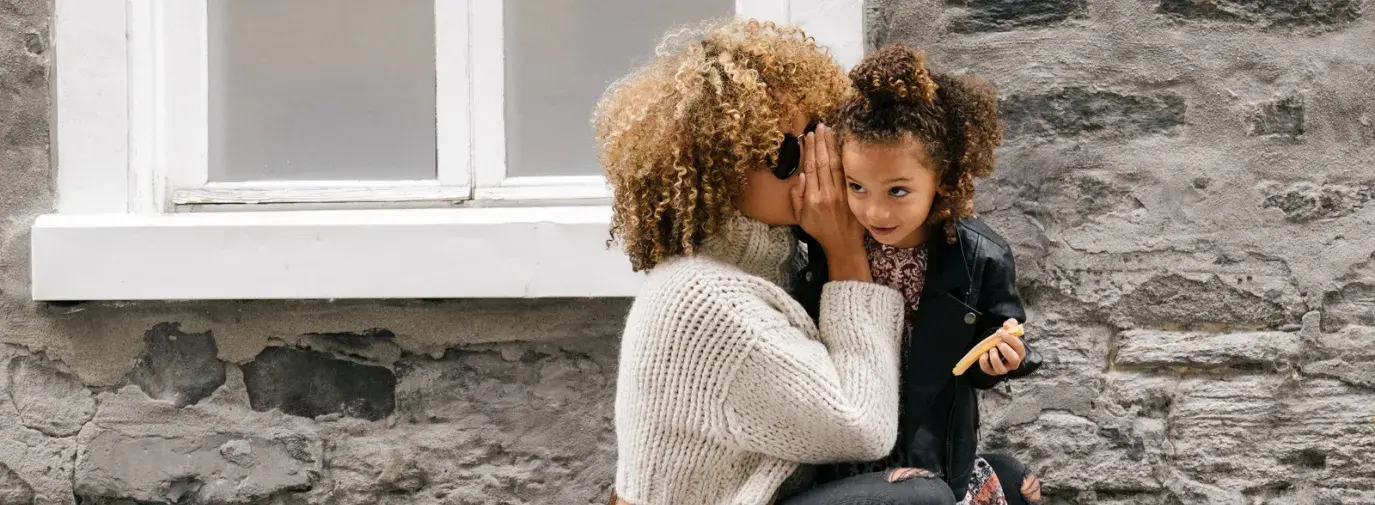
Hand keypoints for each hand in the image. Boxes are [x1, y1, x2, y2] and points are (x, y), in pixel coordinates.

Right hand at [791, 124, 866, 273]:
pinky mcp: (852, 194)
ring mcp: (841, 193)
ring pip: (835, 164)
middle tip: (819, 127)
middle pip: (822, 162)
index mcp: (812, 199)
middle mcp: (827, 193)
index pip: (809, 168)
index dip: (808, 150)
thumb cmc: (819, 230)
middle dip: (820, 142)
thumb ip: (797, 197)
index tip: (807, 136)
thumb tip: (801, 176)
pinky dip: (844, 157)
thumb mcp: (800, 218)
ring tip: (829, 130)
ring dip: (832, 145)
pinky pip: (846, 172)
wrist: (842, 244)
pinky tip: (842, 145)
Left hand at [978, 319, 1026, 375]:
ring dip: (995, 358)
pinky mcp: (992, 371)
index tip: (1001, 332)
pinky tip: (983, 354)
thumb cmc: (1004, 338)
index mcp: (1019, 352)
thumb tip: (1007, 325)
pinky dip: (984, 362)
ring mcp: (1003, 368)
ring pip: (1001, 369)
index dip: (1011, 339)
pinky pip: (988, 370)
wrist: (995, 344)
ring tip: (991, 349)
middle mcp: (1013, 362)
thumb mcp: (1009, 329)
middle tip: (998, 342)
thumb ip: (1010, 324)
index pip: (1019, 347)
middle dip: (1006, 351)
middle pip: (1014, 361)